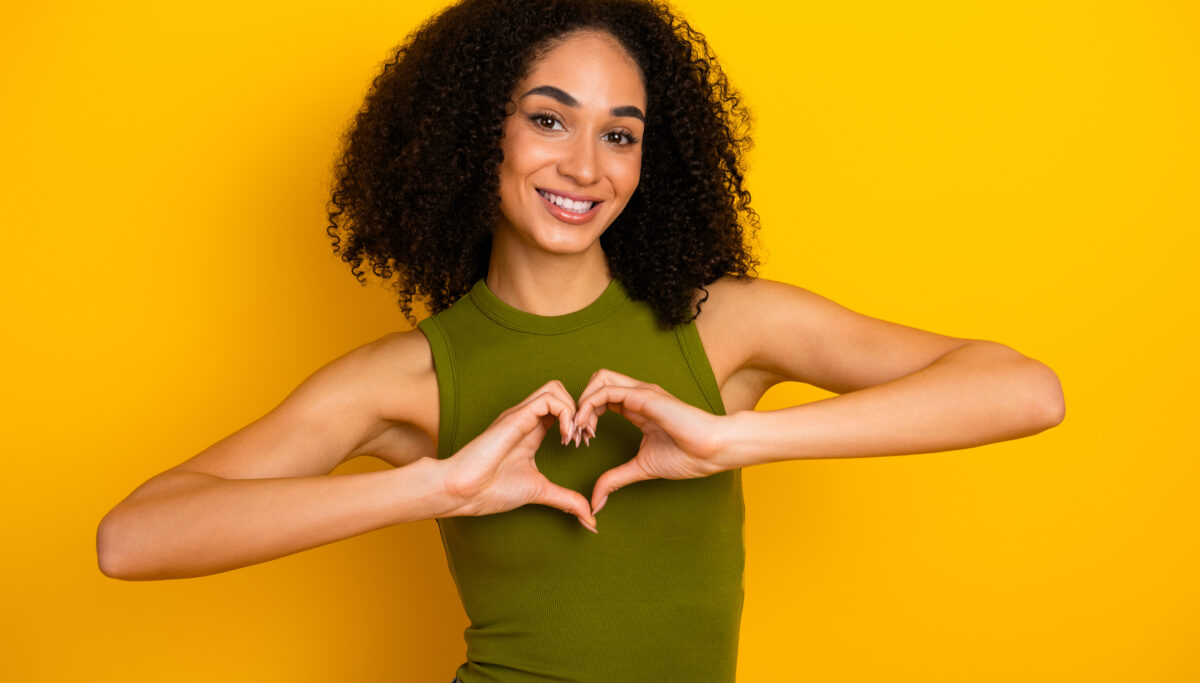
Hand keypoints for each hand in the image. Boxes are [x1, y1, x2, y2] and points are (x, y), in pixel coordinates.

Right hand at [440, 380, 597, 531]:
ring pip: (556, 389)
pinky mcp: (516, 417)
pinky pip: (549, 398)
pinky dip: (565, 413)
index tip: (584, 445)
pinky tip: (565, 438)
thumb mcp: (540, 491)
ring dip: (573, 410)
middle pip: (559, 391)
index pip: (560, 408)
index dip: (579, 421)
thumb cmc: (491, 490)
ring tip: (573, 438)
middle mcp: (525, 418)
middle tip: (583, 438)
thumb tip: (590, 520)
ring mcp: (520, 415)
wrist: (462, 492)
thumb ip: (566, 500)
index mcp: (531, 431)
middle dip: (580, 410)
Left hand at [572, 369, 727, 515]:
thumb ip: (616, 479)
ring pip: (599, 380)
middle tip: (576, 434)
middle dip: (579, 403)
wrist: (712, 450)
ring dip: (582, 403)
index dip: (585, 415)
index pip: (601, 398)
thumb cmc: (687, 456)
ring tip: (581, 431)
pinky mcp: (644, 396)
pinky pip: (607, 391)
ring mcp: (641, 392)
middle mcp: (637, 395)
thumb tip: (596, 501)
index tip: (581, 441)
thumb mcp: (641, 468)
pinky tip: (589, 428)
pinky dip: (589, 406)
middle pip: (597, 381)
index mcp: (637, 408)